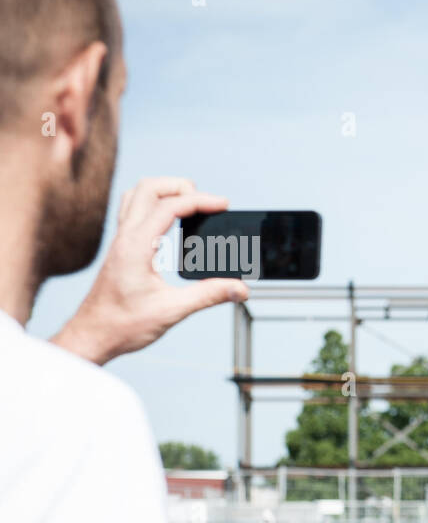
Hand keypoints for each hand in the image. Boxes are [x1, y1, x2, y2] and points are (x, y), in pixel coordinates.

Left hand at [51, 178, 248, 365]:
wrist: (92, 335)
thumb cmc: (122, 325)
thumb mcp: (171, 311)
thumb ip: (209, 296)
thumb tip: (240, 289)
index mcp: (136, 247)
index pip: (169, 207)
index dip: (200, 201)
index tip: (223, 205)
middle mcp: (125, 237)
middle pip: (149, 188)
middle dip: (182, 187)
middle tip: (208, 202)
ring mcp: (120, 241)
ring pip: (138, 195)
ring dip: (166, 192)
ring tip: (192, 204)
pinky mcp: (122, 248)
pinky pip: (135, 211)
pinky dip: (156, 206)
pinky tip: (172, 222)